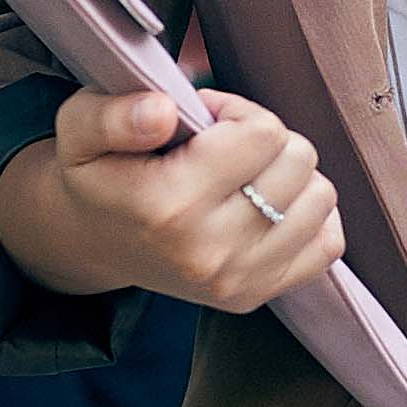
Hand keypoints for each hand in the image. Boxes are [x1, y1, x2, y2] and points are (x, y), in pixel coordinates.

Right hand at [0, 87, 344, 312]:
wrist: (94, 241)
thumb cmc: (97, 174)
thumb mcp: (79, 130)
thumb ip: (113, 114)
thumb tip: (161, 111)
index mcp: (168, 206)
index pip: (263, 132)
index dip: (237, 111)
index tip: (206, 122)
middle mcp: (209, 251)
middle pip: (299, 160)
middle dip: (266, 140)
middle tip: (224, 148)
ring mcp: (238, 280)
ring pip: (320, 197)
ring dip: (290, 176)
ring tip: (244, 177)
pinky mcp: (257, 295)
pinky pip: (327, 244)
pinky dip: (308, 216)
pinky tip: (268, 206)